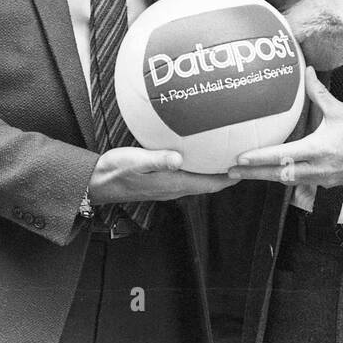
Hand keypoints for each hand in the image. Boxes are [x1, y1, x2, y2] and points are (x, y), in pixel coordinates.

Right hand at [87, 147, 235, 203]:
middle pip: (209, 183)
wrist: (96, 182)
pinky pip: (187, 176)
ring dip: (213, 171)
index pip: (209, 184)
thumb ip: (158, 159)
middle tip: (242, 159)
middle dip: (226, 174)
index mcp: (173, 184)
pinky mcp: (161, 181)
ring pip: (199, 180)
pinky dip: (198, 167)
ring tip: (225, 156)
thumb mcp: (135, 161)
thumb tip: (179, 159)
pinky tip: (198, 154)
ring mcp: (167, 186)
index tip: (246, 167)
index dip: (229, 178)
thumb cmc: (114, 171)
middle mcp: (174, 188)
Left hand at [228, 67, 342, 186]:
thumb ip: (319, 93)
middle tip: (230, 172)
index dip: (259, 158)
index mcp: (318, 149)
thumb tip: (307, 70)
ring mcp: (321, 179)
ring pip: (287, 181)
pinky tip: (274, 173)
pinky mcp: (326, 184)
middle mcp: (317, 168)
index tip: (240, 158)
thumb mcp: (339, 111)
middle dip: (252, 174)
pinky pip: (300, 183)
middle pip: (277, 175)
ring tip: (246, 174)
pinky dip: (284, 178)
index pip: (281, 156)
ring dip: (266, 177)